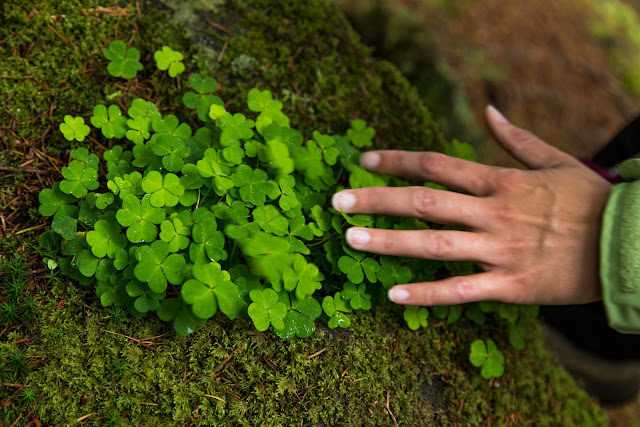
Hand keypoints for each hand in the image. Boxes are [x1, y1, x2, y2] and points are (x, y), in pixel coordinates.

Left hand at [331, 106, 611, 306]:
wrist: (631, 244)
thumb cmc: (590, 201)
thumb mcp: (556, 160)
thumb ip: (516, 138)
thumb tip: (489, 110)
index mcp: (501, 181)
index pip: (437, 164)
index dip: (397, 161)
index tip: (364, 161)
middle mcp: (494, 213)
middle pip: (423, 201)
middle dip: (377, 199)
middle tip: (337, 202)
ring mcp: (501, 250)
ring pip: (433, 245)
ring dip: (388, 242)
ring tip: (350, 240)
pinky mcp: (512, 285)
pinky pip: (462, 290)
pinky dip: (427, 293)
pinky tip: (394, 294)